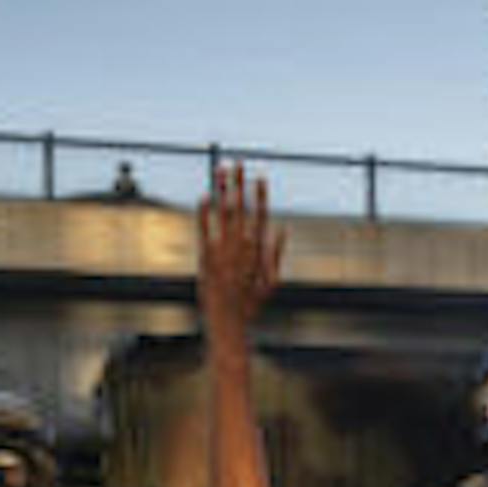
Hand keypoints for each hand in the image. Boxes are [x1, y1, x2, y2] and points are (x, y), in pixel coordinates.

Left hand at [197, 164, 285, 359]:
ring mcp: (223, 251)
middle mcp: (242, 247)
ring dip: (221, 190)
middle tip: (237, 164)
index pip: (261, 215)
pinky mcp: (206, 257)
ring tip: (219, 171)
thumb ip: (276, 254)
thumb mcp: (271, 282)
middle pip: (241, 208)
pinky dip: (205, 213)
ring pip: (223, 213)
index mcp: (258, 251)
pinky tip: (204, 196)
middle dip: (238, 184)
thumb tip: (282, 230)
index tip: (259, 177)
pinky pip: (205, 229)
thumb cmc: (249, 305)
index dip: (260, 195)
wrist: (228, 322)